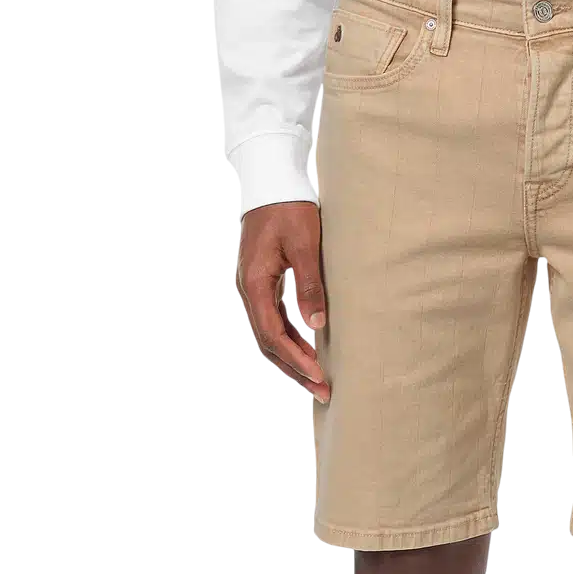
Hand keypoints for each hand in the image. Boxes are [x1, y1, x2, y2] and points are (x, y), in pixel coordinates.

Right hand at [235, 201, 330, 404]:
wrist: (274, 181)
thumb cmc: (290, 208)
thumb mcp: (304, 246)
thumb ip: (309, 286)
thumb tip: (317, 326)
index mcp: (254, 283)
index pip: (273, 333)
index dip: (296, 359)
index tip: (319, 376)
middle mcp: (249, 290)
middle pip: (269, 342)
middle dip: (296, 369)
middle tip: (323, 392)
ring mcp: (254, 289)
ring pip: (270, 335)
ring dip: (293, 359)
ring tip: (317, 381)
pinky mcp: (264, 285)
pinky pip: (274, 321)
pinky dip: (290, 341)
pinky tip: (308, 353)